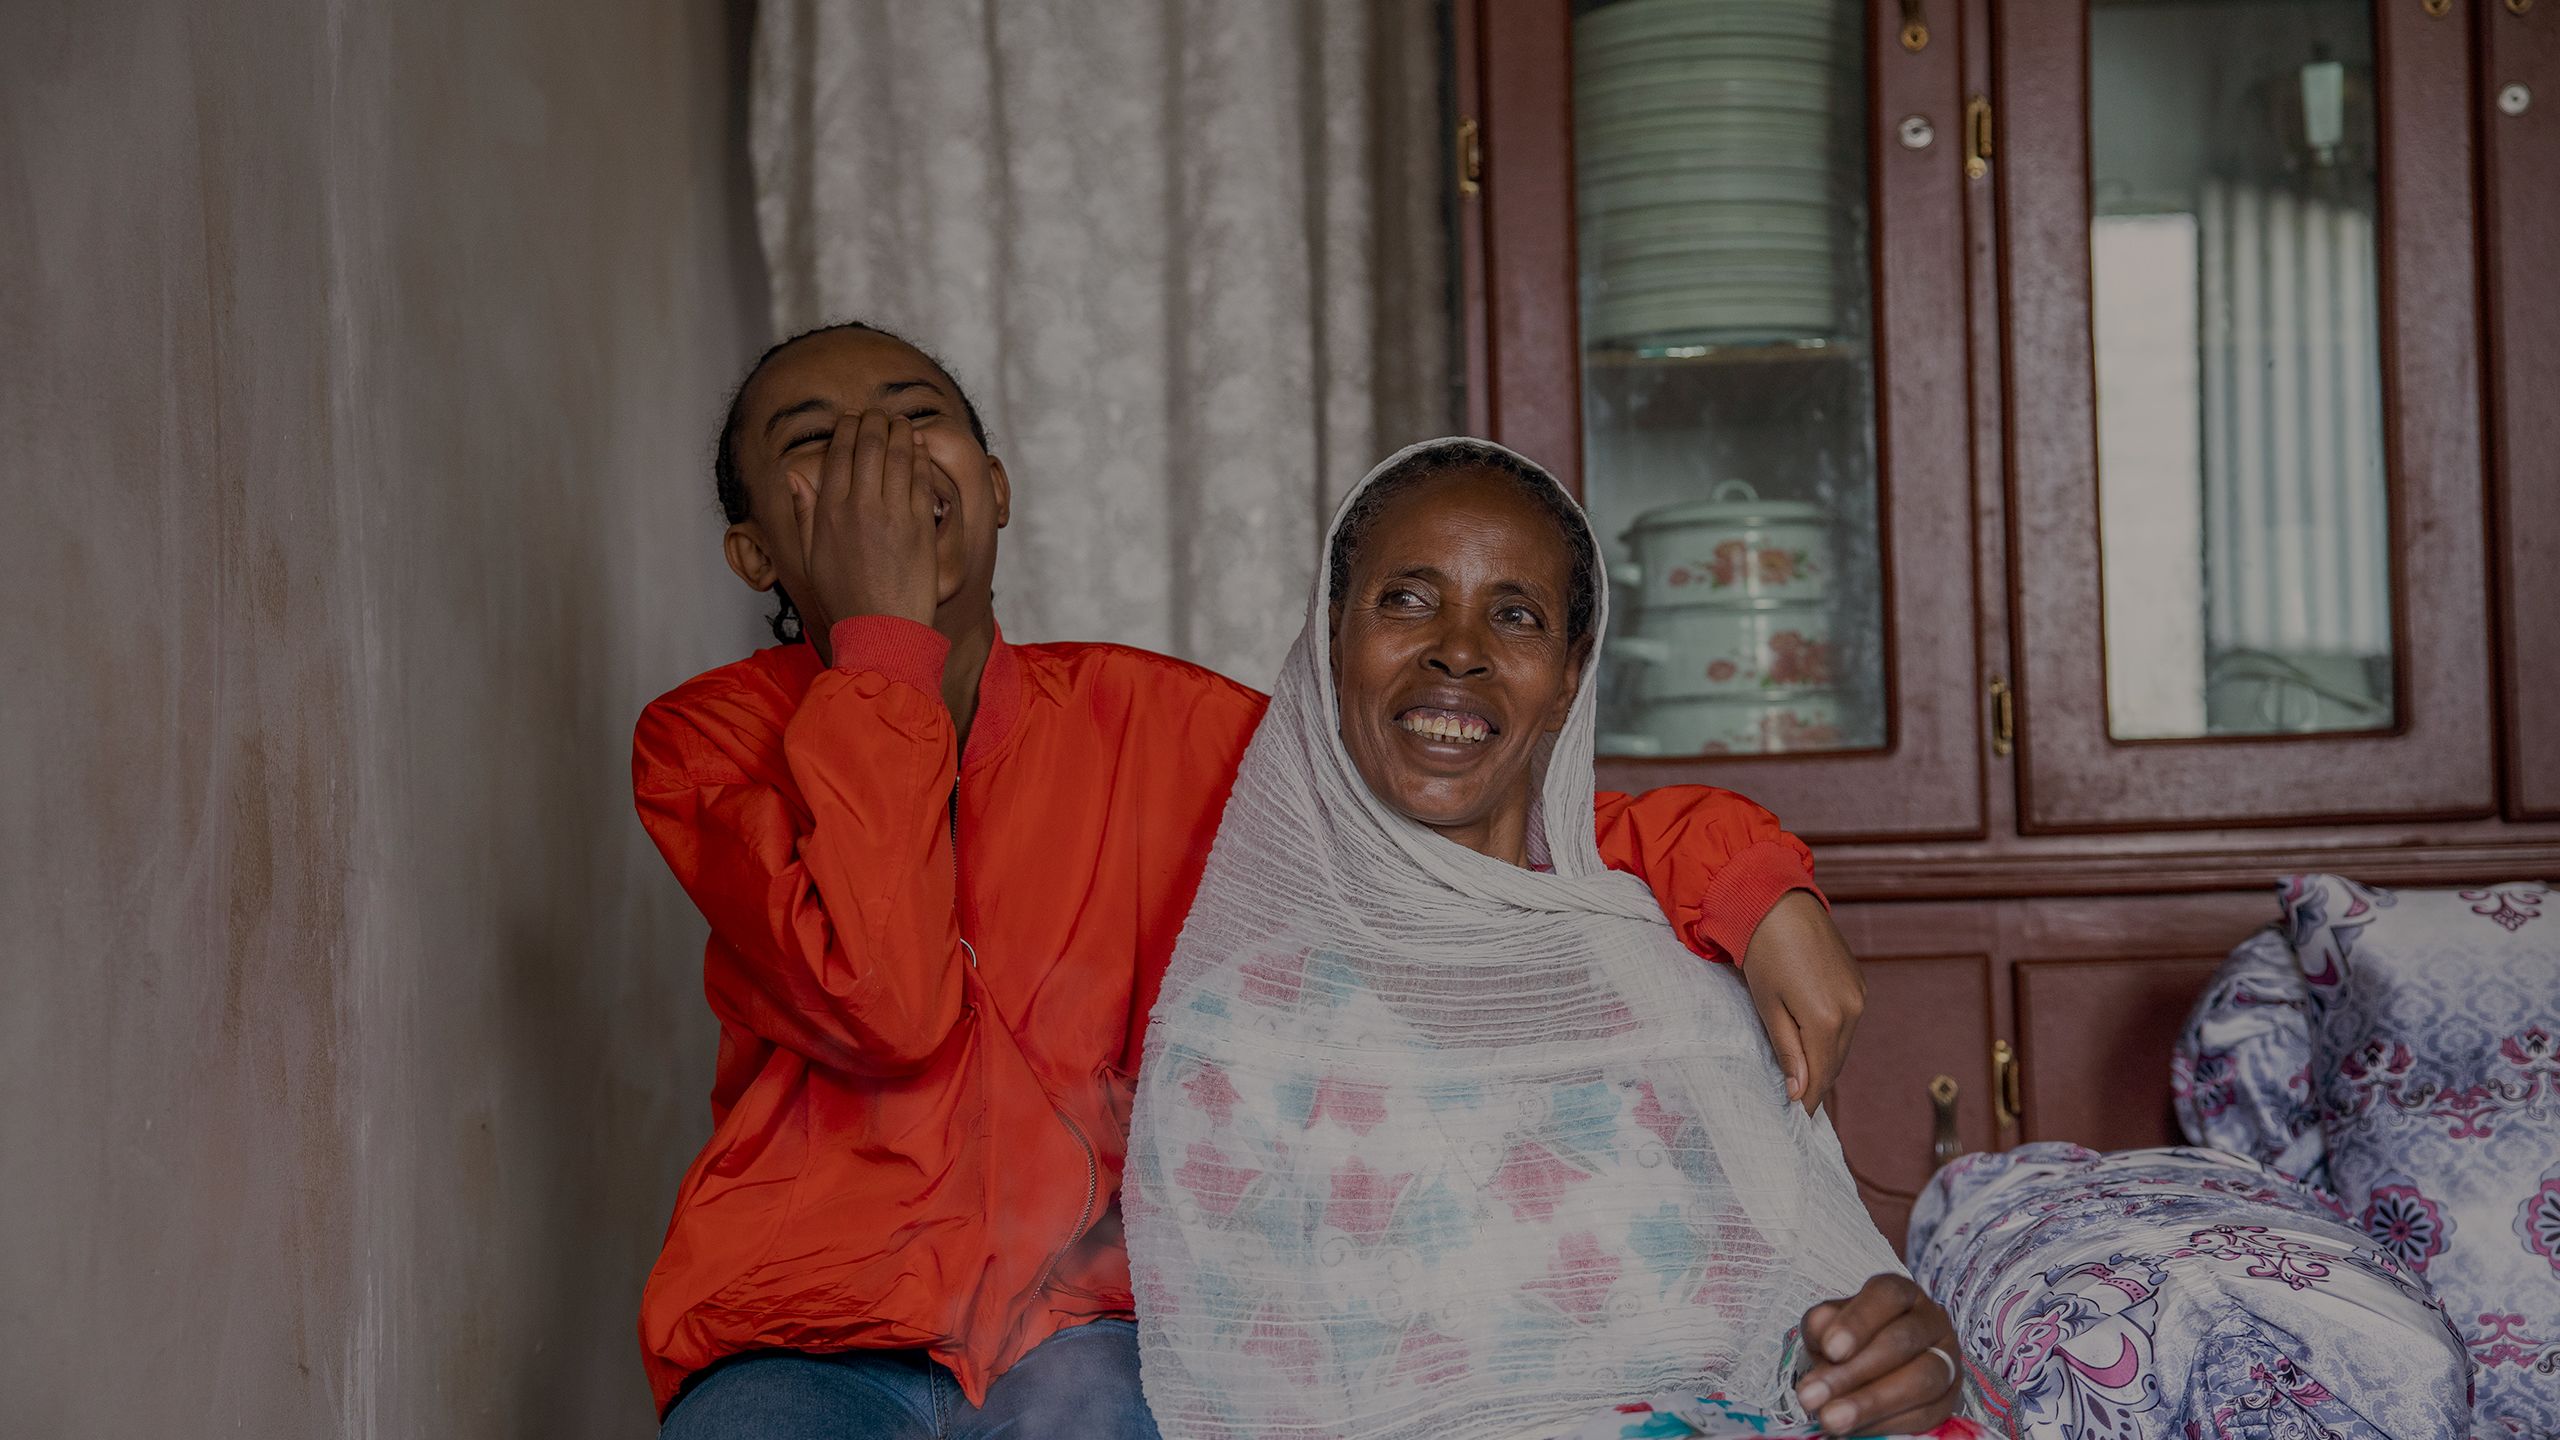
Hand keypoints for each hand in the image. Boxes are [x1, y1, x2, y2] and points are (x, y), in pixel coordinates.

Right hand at [790, 409, 940, 630]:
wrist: (882, 630)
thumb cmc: (845, 597)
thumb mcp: (810, 556)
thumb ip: (803, 512)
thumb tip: (793, 476)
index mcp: (830, 511)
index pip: (839, 452)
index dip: (848, 428)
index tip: (853, 419)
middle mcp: (860, 506)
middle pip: (870, 445)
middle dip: (875, 421)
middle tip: (879, 414)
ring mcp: (893, 513)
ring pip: (899, 454)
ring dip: (901, 431)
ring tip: (902, 421)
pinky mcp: (920, 524)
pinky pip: (922, 477)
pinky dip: (921, 455)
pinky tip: (920, 445)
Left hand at [1742, 890, 1865, 1111]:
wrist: (1778, 903)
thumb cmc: (1763, 953)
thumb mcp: (1768, 1006)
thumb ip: (1787, 1050)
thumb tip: (1799, 1091)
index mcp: (1827, 1020)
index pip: (1821, 1076)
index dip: (1809, 1099)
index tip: (1798, 1116)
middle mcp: (1852, 1010)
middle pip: (1835, 1063)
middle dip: (1817, 1082)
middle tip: (1798, 1099)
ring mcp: (1859, 994)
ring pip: (1843, 1043)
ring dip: (1825, 1059)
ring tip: (1804, 1072)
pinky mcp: (1859, 982)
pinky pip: (1848, 1021)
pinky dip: (1832, 1035)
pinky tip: (1814, 1038)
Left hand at [1796, 1274, 1962, 1435]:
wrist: (1875, 1369)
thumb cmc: (1849, 1340)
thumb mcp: (1828, 1325)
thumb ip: (1822, 1325)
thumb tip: (1823, 1333)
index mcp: (1903, 1294)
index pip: (1887, 1296)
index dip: (1859, 1321)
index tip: (1830, 1349)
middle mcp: (1932, 1321)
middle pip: (1902, 1341)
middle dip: (1854, 1372)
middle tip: (1811, 1397)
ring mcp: (1948, 1360)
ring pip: (1921, 1380)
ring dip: (1872, 1402)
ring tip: (1831, 1419)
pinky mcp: (1950, 1399)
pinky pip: (1927, 1413)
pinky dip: (1887, 1423)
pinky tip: (1856, 1430)